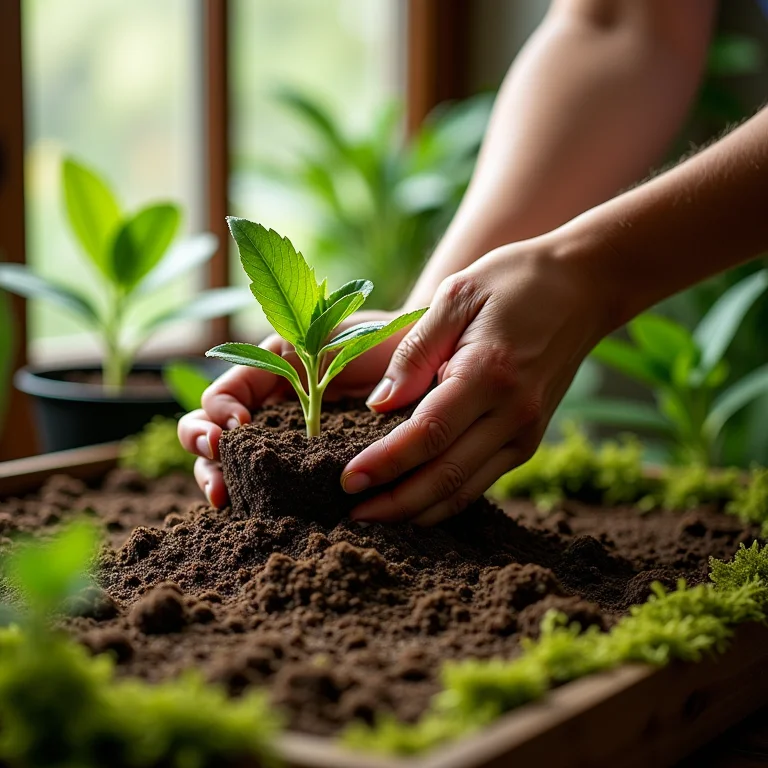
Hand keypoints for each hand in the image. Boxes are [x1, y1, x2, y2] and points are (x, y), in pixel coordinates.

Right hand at [178, 310, 400, 506]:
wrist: (421, 359)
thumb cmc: (370, 340)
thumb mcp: (319, 340)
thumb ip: (281, 364)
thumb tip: (246, 421)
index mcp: (265, 373)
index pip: (219, 398)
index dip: (216, 416)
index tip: (236, 428)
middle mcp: (268, 408)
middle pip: (211, 434)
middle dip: (204, 451)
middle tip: (217, 467)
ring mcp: (286, 439)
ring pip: (235, 464)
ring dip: (220, 479)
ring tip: (225, 497)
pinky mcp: (310, 466)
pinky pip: (275, 485)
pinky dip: (258, 498)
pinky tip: (256, 510)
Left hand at [341, 233, 611, 525]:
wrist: (584, 288)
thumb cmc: (513, 282)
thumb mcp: (457, 294)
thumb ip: (415, 351)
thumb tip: (379, 405)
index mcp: (488, 373)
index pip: (427, 434)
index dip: (385, 463)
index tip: (347, 481)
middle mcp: (512, 413)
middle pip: (444, 476)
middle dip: (394, 502)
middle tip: (351, 515)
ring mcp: (525, 432)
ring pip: (464, 490)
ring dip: (417, 511)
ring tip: (374, 518)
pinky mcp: (528, 440)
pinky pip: (480, 481)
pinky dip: (445, 500)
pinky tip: (414, 503)